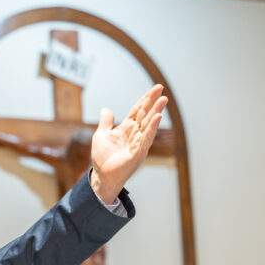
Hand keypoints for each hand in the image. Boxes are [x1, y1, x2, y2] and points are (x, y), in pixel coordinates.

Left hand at [89, 84, 167, 203]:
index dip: (145, 99)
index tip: (155, 89)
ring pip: (149, 124)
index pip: (138, 110)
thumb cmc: (103, 158)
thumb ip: (106, 122)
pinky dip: (152, 128)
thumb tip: (106, 109)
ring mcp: (138, 143)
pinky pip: (146, 138)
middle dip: (153, 101)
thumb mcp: (101, 135)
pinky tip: (157, 117)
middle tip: (161, 88)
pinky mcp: (138, 153)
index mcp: (126, 128)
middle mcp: (135, 134)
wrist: (102, 176)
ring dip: (156, 112)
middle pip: (145, 114)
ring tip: (163, 100)